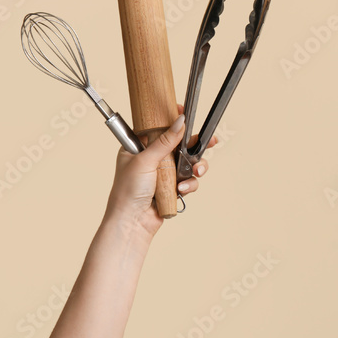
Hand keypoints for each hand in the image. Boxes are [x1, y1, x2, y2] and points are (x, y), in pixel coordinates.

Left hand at [104, 105, 216, 238]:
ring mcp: (164, 173)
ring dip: (195, 167)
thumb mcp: (145, 161)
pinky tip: (182, 189)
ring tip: (196, 172)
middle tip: (210, 141)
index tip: (186, 113)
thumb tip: (180, 121)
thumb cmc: (128, 192)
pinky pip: (189, 179)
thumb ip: (165, 141)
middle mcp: (152, 158)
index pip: (158, 126)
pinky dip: (189, 183)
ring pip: (188, 162)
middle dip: (195, 145)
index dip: (172, 120)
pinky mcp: (173, 187)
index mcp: (138, 147)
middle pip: (180, 143)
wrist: (131, 223)